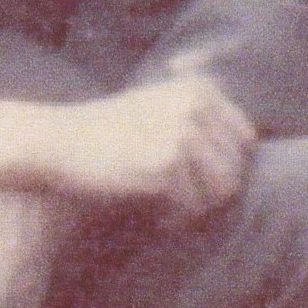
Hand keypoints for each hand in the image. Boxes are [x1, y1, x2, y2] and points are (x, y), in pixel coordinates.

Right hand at [18, 81, 254, 219]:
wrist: (58, 141)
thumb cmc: (108, 132)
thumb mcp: (158, 106)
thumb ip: (201, 119)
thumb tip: (249, 153)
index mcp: (199, 88)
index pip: (244, 139)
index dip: (224, 166)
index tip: (195, 180)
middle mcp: (196, 106)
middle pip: (235, 169)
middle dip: (210, 194)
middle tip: (180, 203)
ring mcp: (182, 134)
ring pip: (220, 191)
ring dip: (197, 209)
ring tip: (171, 211)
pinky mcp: (166, 165)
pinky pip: (192, 207)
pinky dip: (177, 219)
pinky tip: (156, 216)